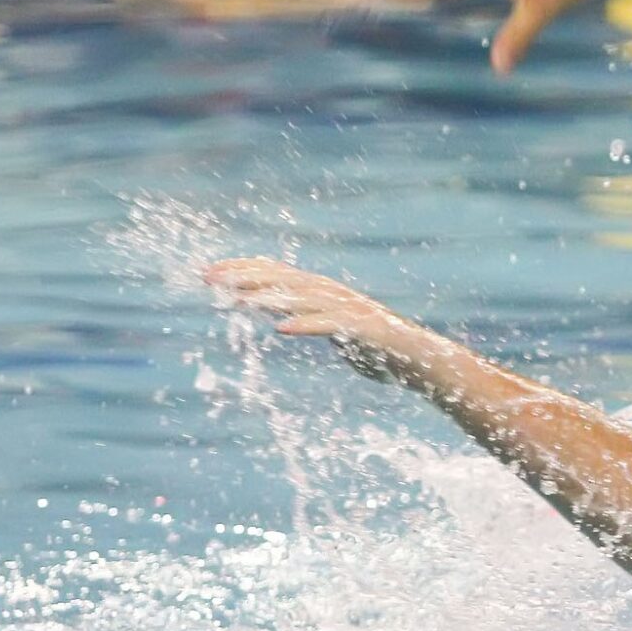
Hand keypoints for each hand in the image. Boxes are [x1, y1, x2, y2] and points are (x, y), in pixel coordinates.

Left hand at [205, 258, 429, 381]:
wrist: (423, 360)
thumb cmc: (380, 350)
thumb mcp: (336, 331)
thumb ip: (312, 321)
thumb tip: (286, 320)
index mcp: (325, 293)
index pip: (278, 273)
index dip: (244, 269)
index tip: (210, 273)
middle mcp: (335, 294)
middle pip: (283, 279)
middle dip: (245, 277)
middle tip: (208, 278)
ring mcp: (350, 309)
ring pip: (303, 297)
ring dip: (269, 297)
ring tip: (239, 300)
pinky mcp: (365, 329)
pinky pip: (331, 326)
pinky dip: (307, 324)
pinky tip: (281, 328)